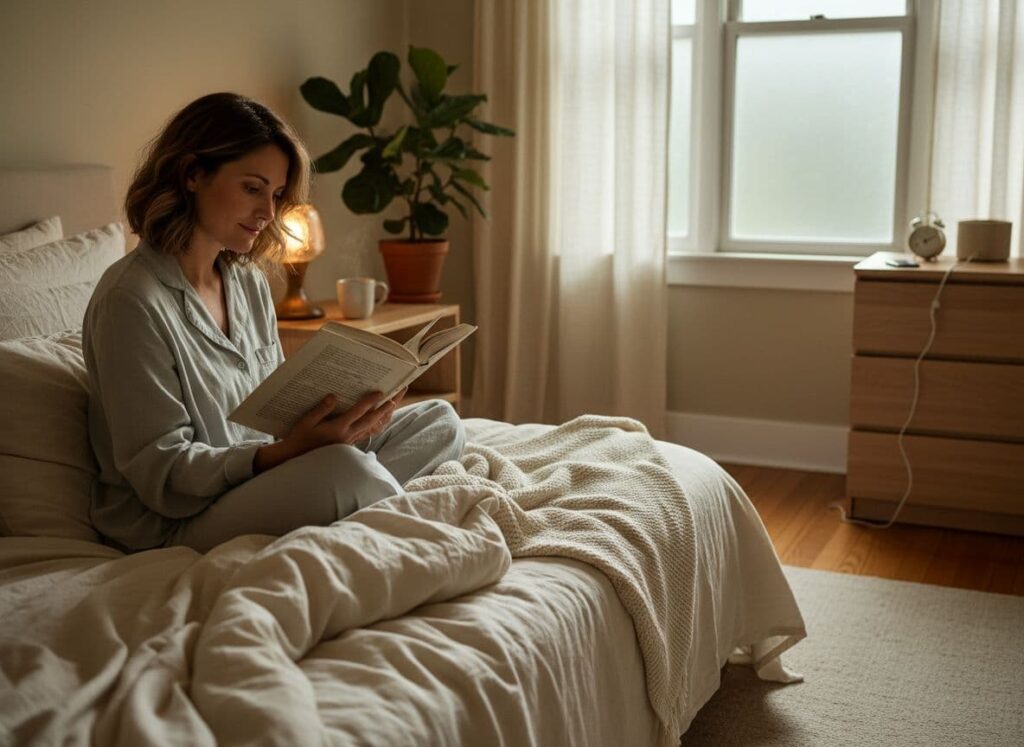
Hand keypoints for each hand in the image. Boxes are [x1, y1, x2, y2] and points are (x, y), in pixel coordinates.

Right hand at [253, 389, 408, 474]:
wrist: (295, 459)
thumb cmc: (299, 439)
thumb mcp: (306, 422)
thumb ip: (321, 409)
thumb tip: (333, 397)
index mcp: (337, 429)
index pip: (358, 413)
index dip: (370, 402)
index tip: (380, 392)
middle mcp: (347, 436)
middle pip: (371, 421)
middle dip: (385, 409)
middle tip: (396, 397)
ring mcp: (349, 442)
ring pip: (372, 428)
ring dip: (383, 417)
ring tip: (393, 406)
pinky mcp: (348, 445)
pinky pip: (367, 434)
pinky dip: (376, 426)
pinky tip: (380, 420)